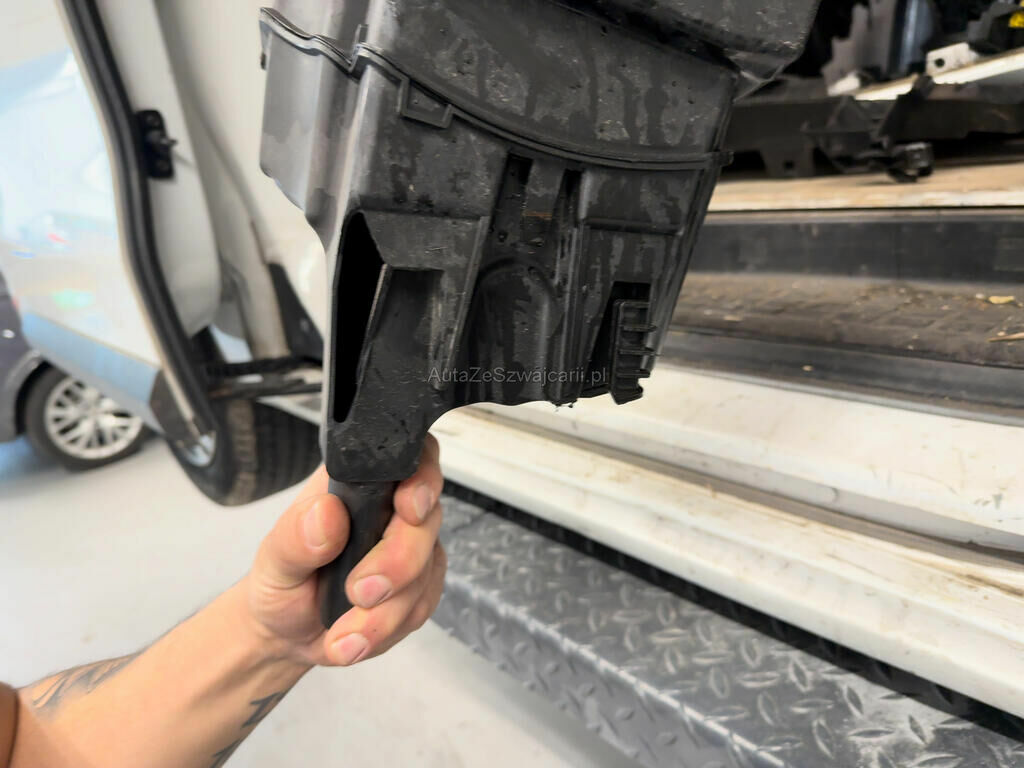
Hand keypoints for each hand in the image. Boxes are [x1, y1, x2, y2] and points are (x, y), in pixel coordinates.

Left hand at [241, 435, 445, 666]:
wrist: (286, 634)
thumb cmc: (282, 581)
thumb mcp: (274, 558)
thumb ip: (297, 536)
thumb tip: (326, 514)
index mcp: (359, 483)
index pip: (410, 459)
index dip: (421, 479)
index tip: (408, 509)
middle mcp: (392, 509)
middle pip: (426, 520)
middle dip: (399, 563)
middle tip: (359, 593)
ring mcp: (412, 548)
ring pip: (427, 570)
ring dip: (387, 611)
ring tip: (343, 635)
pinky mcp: (419, 587)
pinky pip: (423, 604)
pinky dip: (389, 628)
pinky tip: (356, 637)